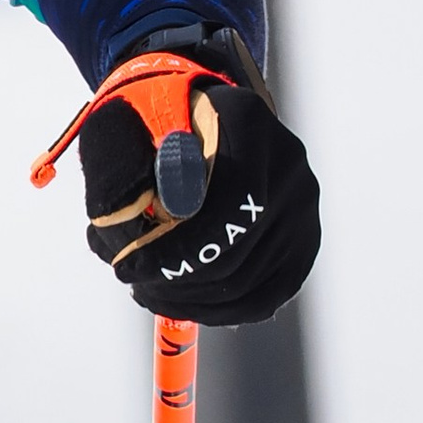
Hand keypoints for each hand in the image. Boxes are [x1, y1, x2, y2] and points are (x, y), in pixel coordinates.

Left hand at [47, 36, 320, 326]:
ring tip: (148, 289)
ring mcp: (302, 205)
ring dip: (190, 301)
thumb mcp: (125, 122)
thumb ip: (119, 171)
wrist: (197, 111)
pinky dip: (219, 310)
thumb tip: (124, 227)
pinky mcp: (303, 241)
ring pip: (248, 285)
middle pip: (237, 255)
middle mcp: (287, 163)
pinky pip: (264, 297)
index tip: (126, 269)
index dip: (176, 251)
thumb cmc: (153, 118)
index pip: (226, 209)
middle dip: (176, 281)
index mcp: (247, 123)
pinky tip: (182, 301)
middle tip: (133, 283)